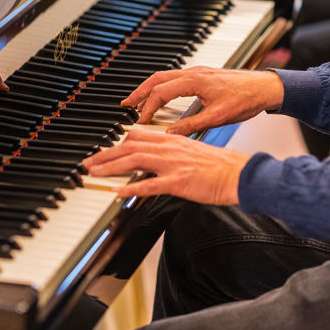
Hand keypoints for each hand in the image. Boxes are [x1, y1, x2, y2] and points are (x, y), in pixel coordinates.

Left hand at [81, 129, 249, 204]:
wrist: (240, 175)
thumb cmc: (222, 167)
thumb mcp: (194, 152)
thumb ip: (174, 154)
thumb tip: (158, 160)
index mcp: (174, 141)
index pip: (138, 137)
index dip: (118, 144)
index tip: (104, 151)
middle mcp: (170, 149)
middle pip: (130, 146)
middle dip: (105, 155)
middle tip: (89, 162)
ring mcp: (173, 165)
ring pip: (134, 161)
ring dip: (110, 166)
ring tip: (94, 173)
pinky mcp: (178, 182)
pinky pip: (149, 184)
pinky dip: (130, 187)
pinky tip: (117, 192)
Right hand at [122, 66, 283, 135]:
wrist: (266, 88)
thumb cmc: (246, 100)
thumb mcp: (217, 118)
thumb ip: (191, 126)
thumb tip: (170, 135)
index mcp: (194, 81)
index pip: (161, 92)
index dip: (147, 107)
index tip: (140, 120)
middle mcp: (194, 73)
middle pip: (157, 78)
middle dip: (139, 91)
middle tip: (126, 103)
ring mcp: (198, 72)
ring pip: (166, 76)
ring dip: (150, 88)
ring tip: (139, 100)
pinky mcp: (204, 75)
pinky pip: (176, 77)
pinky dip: (163, 86)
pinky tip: (163, 96)